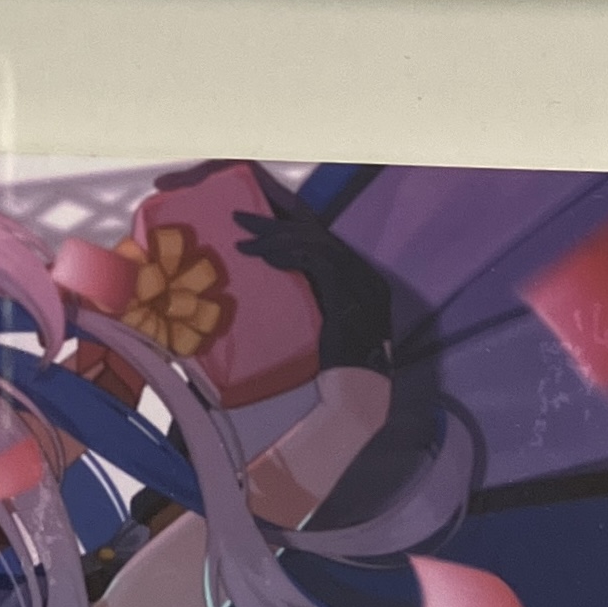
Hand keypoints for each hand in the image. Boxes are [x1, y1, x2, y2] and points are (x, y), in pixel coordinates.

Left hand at [233, 178, 396, 374]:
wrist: (357, 390)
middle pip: (318, 235)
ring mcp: (360, 284)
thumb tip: (291, 270)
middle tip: (241, 217)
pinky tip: (266, 257)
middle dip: (277, 223)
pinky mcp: (347, 294)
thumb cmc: (341, 363)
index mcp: (366, 278)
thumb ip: (321, 292)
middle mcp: (367, 275)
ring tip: (245, 242)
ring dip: (276, 240)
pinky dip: (289, 256)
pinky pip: (315, 262)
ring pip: (314, 244)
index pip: (326, 240)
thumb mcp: (331, 317)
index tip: (266, 215)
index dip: (295, 223)